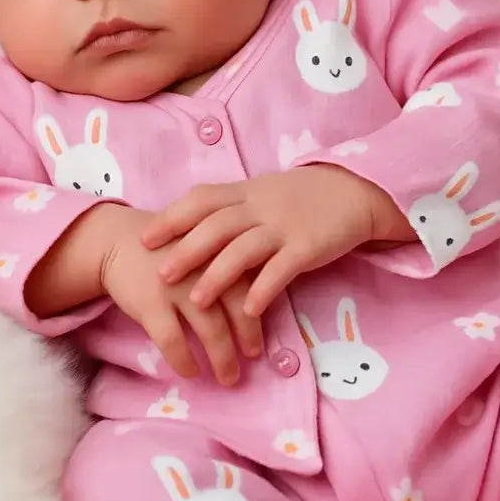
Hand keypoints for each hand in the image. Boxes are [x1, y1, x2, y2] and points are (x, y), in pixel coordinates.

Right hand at [99, 207, 262, 385]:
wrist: (117, 240)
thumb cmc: (168, 248)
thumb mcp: (201, 243)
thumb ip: (227, 264)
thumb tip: (257, 303)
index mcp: (219, 251)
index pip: (249, 288)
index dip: (256, 318)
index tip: (259, 341)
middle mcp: (203, 267)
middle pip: (235, 309)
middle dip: (246, 340)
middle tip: (249, 361)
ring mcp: (177, 284)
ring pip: (210, 329)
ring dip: (222, 358)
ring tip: (226, 377)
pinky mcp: (150, 302)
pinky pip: (173, 340)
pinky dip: (184, 360)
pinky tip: (190, 371)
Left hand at [141, 166, 410, 316]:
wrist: (354, 190)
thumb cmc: (300, 198)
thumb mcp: (262, 194)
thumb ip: (230, 209)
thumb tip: (189, 231)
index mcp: (245, 192)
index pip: (201, 200)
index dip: (172, 218)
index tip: (144, 237)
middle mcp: (260, 206)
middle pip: (217, 226)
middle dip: (187, 250)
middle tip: (160, 274)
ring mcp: (284, 225)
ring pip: (245, 248)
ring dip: (219, 275)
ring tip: (196, 300)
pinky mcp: (309, 246)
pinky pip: (283, 268)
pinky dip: (265, 288)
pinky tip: (251, 310)